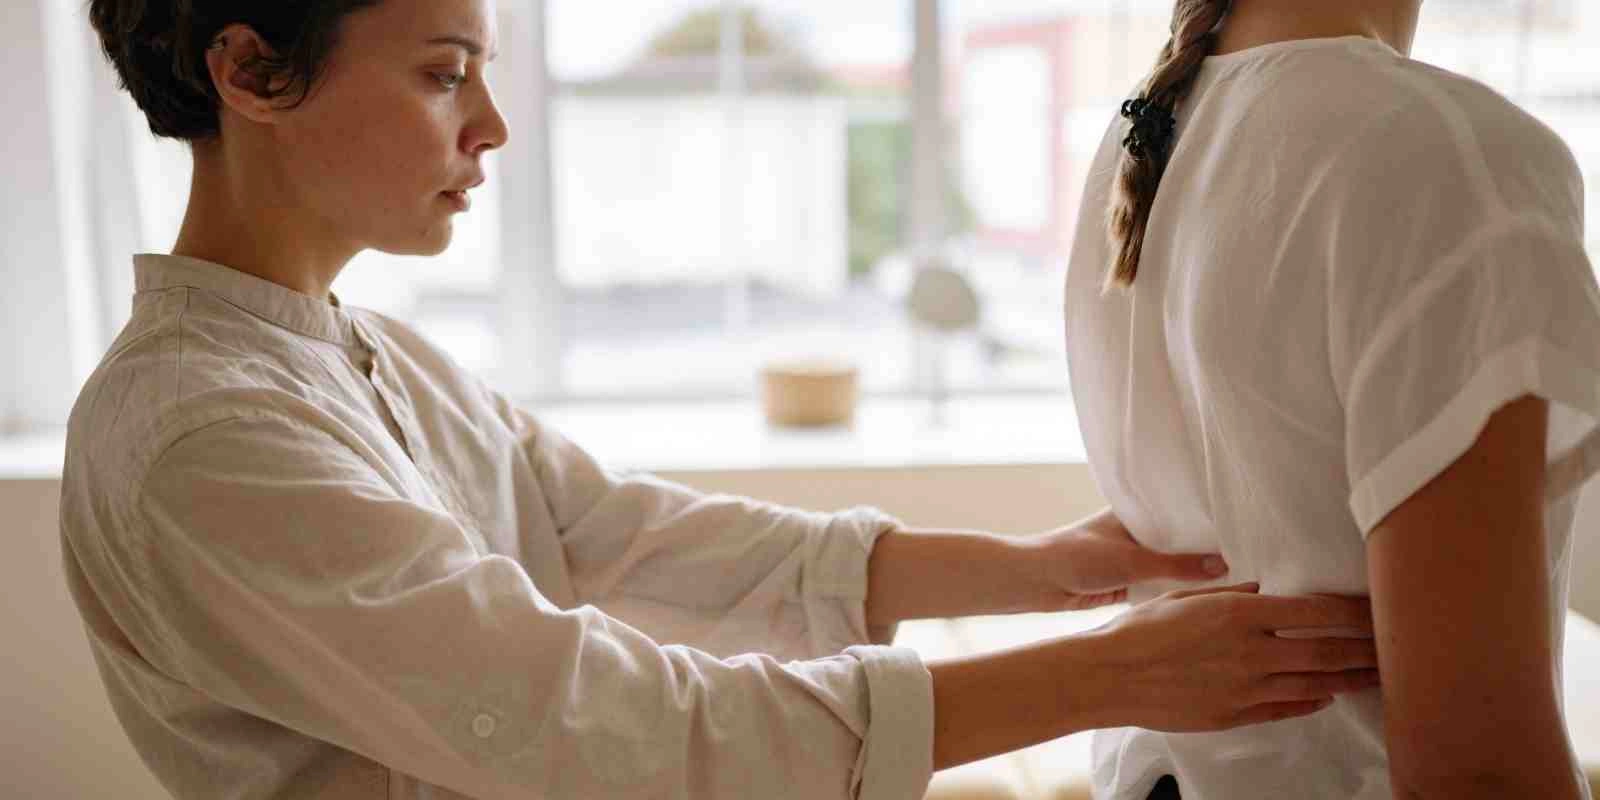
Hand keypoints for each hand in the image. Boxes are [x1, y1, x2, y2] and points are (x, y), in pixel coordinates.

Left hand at [1023, 509, 1229, 610]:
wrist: (1036, 582)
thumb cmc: (1077, 556)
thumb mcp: (1132, 559)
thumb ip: (1177, 565)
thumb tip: (1223, 567)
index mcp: (1136, 511)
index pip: (1181, 511)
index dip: (1208, 521)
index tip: (1242, 529)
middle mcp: (1136, 531)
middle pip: (1180, 541)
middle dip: (1205, 551)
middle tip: (1249, 559)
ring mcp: (1131, 557)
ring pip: (1171, 565)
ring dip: (1191, 574)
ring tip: (1236, 579)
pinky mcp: (1127, 582)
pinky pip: (1159, 585)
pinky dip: (1175, 591)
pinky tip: (1204, 599)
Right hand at [1083, 583, 1379, 730]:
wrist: (1109, 677)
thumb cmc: (1140, 631)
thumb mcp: (1186, 597)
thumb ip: (1231, 593)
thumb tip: (1264, 590)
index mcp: (1240, 614)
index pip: (1317, 613)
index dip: (1355, 613)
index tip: (1378, 610)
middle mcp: (1251, 652)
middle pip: (1326, 651)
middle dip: (1364, 649)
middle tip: (1394, 646)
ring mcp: (1246, 688)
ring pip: (1315, 684)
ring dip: (1349, 679)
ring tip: (1375, 675)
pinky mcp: (1235, 715)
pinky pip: (1286, 708)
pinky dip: (1312, 702)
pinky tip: (1327, 696)